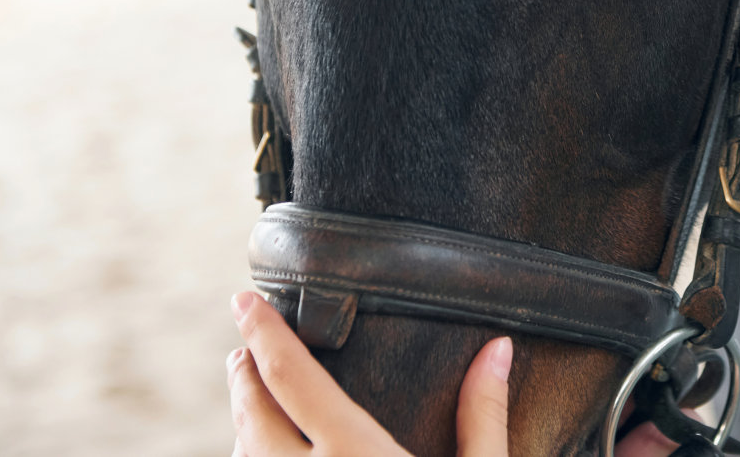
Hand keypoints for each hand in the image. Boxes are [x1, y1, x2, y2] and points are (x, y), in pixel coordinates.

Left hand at [226, 290, 681, 456]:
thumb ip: (484, 416)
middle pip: (253, 413)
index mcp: (356, 455)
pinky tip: (266, 455)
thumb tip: (497, 348)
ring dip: (242, 420)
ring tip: (251, 395)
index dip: (265, 332)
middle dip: (245, 372)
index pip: (293, 378)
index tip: (244, 298)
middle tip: (246, 343)